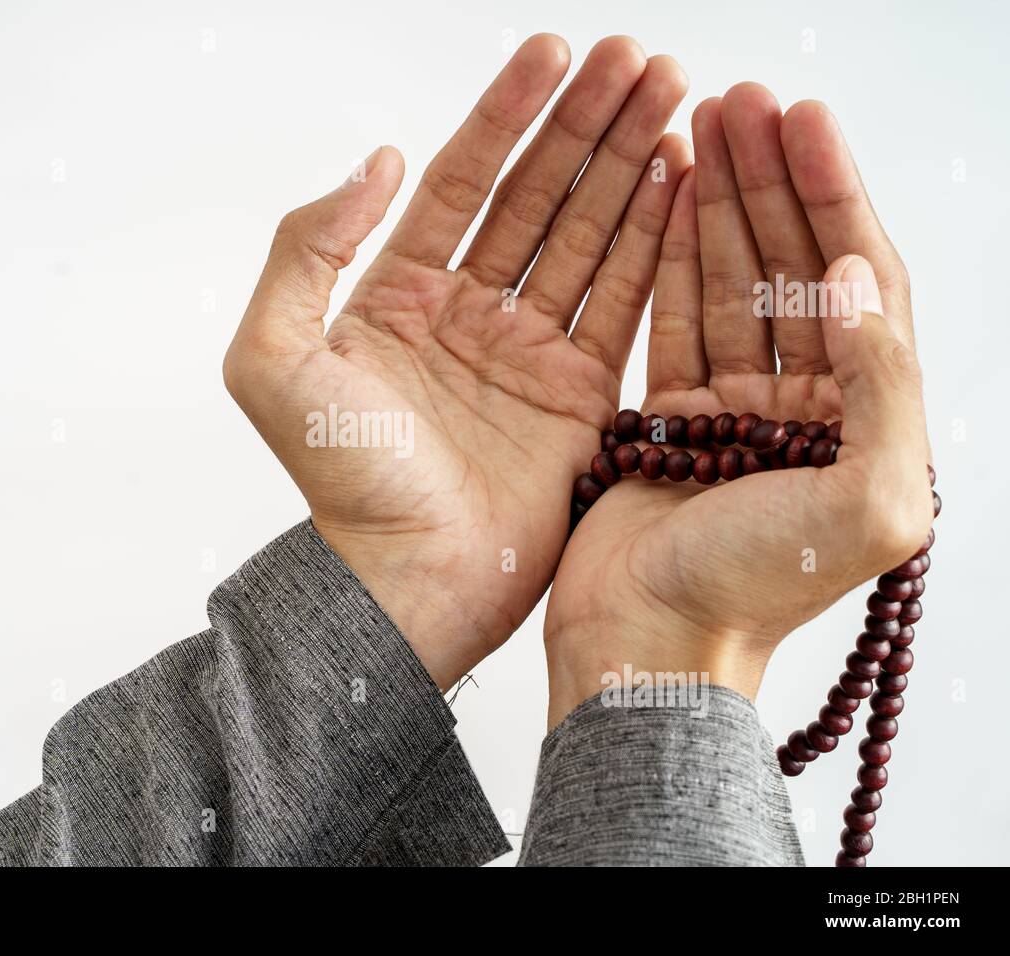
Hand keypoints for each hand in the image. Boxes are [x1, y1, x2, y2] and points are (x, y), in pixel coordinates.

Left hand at [223, 35, 688, 688]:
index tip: (552, 51)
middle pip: (536, 196)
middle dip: (587, 123)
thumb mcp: (274, 358)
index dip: (506, 113)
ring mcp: (528, 352)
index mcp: (398, 297)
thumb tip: (380, 162)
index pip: (462, 180)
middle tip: (638, 57)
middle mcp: (468, 314)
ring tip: (675, 95)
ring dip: (630, 165)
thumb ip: (305, 250)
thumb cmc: (338, 483)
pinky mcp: (580, 394)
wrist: (406, 581)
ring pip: (587, 236)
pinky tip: (678, 181)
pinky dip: (653, 242)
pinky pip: (622, 303)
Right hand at [543, 85, 933, 726]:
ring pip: (736, 282)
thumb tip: (859, 276)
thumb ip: (885, 387)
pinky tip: (670, 200)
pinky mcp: (673, 419)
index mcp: (868, 423)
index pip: (864, 283)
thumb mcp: (868, 503)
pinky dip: (676, 258)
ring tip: (702, 126)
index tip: (804, 121)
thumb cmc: (755, 594)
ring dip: (724, 203)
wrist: (650, 649)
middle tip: (742, 101)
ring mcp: (738, 411)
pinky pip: (679, 320)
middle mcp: (810, 408)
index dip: (836, 196)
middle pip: (799, 267)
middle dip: (775, 180)